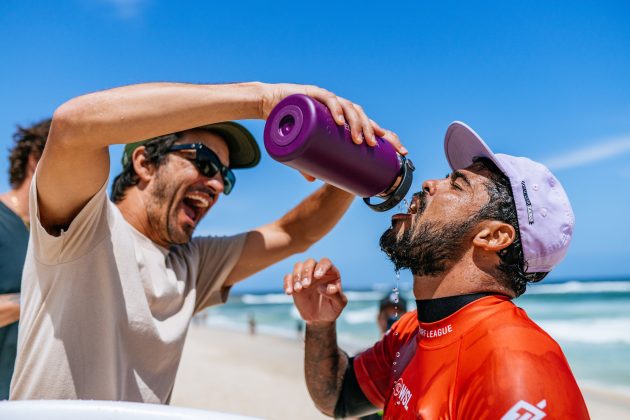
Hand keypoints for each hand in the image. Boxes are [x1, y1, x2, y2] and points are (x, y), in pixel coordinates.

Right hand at [260, 83, 406, 155]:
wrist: (268, 103)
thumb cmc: (289, 123)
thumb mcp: (301, 147)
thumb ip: (307, 163)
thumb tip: (313, 180)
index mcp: (344, 119)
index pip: (371, 126)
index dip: (388, 138)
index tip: (401, 152)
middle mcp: (340, 107)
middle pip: (364, 117)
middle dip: (374, 131)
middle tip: (375, 147)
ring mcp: (328, 99)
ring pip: (349, 108)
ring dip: (356, 123)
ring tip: (358, 140)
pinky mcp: (313, 94)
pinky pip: (328, 99)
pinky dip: (334, 109)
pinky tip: (340, 119)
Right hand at [284, 258, 346, 324]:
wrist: (319, 318)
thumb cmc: (332, 308)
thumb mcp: (339, 304)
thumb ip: (336, 295)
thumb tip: (325, 287)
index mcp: (331, 273)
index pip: (325, 262)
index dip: (321, 267)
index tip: (317, 276)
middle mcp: (317, 271)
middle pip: (310, 262)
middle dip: (307, 272)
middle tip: (306, 285)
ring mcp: (305, 276)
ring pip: (298, 266)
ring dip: (297, 276)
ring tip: (298, 289)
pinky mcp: (295, 283)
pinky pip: (288, 277)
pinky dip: (287, 283)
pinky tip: (289, 292)